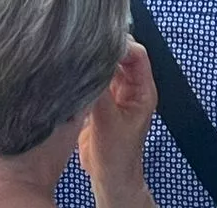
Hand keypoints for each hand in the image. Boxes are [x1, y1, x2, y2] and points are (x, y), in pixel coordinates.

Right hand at [78, 38, 156, 204]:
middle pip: (121, 57)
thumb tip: (89, 66)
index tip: (101, 40)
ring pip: (107, 68)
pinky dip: (86, 75)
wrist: (109, 178)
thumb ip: (100, 93)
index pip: (137, 55)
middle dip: (106, 49)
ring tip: (78, 54)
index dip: (121, 45)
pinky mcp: (101, 103)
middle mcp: (130, 89)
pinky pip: (95, 81)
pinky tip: (74, 73)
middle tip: (86, 43)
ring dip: (94, 62)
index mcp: (142, 90)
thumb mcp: (108, 122)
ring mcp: (116, 95)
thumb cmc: (117, 156)